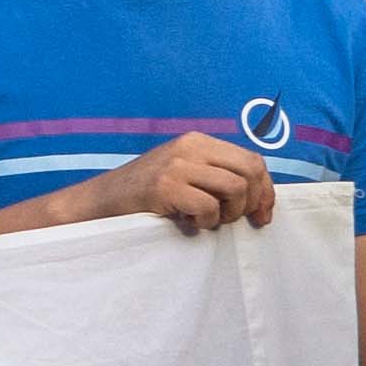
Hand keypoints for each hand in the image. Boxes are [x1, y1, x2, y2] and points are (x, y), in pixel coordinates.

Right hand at [102, 129, 285, 234]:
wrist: (100, 202)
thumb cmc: (145, 196)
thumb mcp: (183, 174)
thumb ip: (214, 176)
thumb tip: (258, 195)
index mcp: (198, 141)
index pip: (252, 160)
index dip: (265, 189)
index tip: (263, 214)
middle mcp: (190, 147)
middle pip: (250, 170)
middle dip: (254, 200)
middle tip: (240, 220)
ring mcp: (176, 165)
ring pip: (235, 188)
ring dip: (229, 214)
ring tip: (210, 221)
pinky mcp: (164, 186)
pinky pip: (207, 207)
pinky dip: (205, 223)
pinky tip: (189, 224)